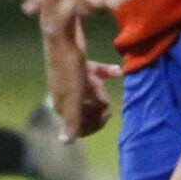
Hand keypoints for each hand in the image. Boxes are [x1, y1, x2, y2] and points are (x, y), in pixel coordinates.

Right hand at [39, 16, 120, 138]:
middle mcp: (66, 94)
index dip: (95, 124)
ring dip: (100, 90)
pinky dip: (106, 73)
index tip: (104, 114)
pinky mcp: (79, 64)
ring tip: (99, 82)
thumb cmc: (69, 69)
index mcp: (63, 106)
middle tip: (102, 96)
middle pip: (88, 111)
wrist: (63, 35)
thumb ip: (71, 121)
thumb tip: (65, 143)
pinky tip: (117, 71)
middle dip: (98, 106)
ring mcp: (72, 79)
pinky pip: (96, 74)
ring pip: (92, 94)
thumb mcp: (74, 97)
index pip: (80, 127)